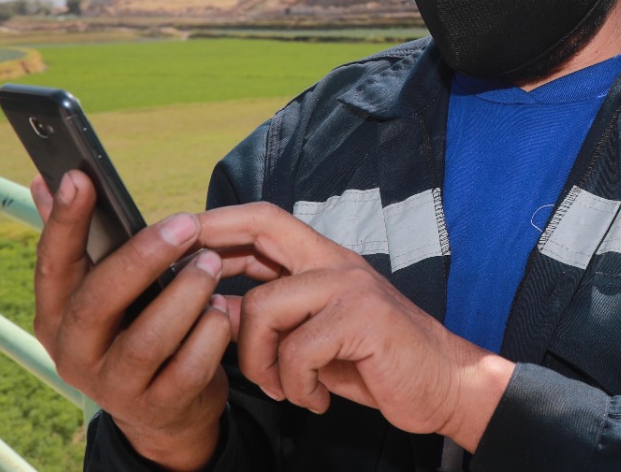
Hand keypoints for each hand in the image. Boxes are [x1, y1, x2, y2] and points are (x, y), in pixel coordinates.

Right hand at [31, 171, 230, 471]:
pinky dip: (210, 335)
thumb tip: (47, 178)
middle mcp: (74, 353)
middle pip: (98, 302)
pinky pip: (188, 368)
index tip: (81, 176)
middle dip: (143, 258)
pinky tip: (224, 310)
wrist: (165, 405)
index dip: (64, 221)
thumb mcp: (104, 288)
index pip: (52, 264)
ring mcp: (114, 386)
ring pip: (147, 340)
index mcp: (57, 315)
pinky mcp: (159, 406)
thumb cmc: (135, 326)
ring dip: (185, 296)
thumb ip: (81, 239)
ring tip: (212, 265)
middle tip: (187, 225)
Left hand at [197, 203, 513, 452]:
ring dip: (257, 362)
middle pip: (263, 230)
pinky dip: (296, 386)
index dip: (218, 224)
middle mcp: (337, 263)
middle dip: (212, 249)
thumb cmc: (378, 363)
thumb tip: (214, 306)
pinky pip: (297, 351)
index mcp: (325, 262)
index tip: (176, 240)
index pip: (265, 222)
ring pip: (263, 308)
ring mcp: (351, 286)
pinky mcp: (364, 318)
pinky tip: (316, 399)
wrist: (444, 385)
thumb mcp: (315, 339)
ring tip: (283, 388)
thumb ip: (274, 319)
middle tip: (185, 289)